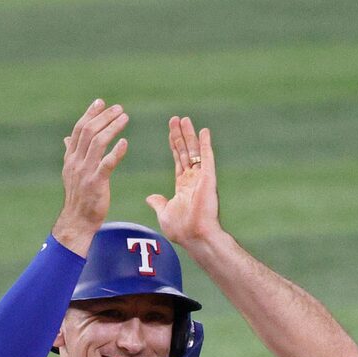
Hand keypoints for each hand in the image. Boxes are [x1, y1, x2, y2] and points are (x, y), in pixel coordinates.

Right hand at [52, 99, 128, 254]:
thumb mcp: (70, 172)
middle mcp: (76, 162)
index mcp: (70, 158)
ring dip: (112, 128)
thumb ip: (71, 153)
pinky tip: (124, 143)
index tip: (101, 102)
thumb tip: (67, 138)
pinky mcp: (96, 183)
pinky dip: (116, 152)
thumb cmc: (78, 197)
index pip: (79, 129)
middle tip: (119, 109)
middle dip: (104, 117)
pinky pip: (107, 164)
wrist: (77, 221)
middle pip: (89, 131)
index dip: (90, 114)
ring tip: (124, 118)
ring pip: (98, 142)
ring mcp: (85, 172)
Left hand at [146, 115, 219, 247]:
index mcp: (183, 186)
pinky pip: (207, 157)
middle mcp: (193, 179)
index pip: (178, 160)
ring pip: (194, 151)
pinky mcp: (208, 177)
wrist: (195, 236)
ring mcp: (201, 177)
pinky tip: (204, 131)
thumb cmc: (181, 230)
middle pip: (185, 152)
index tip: (171, 132)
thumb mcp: (165, 214)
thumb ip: (159, 203)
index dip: (174, 145)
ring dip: (189, 135)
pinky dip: (205, 144)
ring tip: (184, 120)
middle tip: (175, 119)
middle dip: (180, 135)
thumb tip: (150, 198)